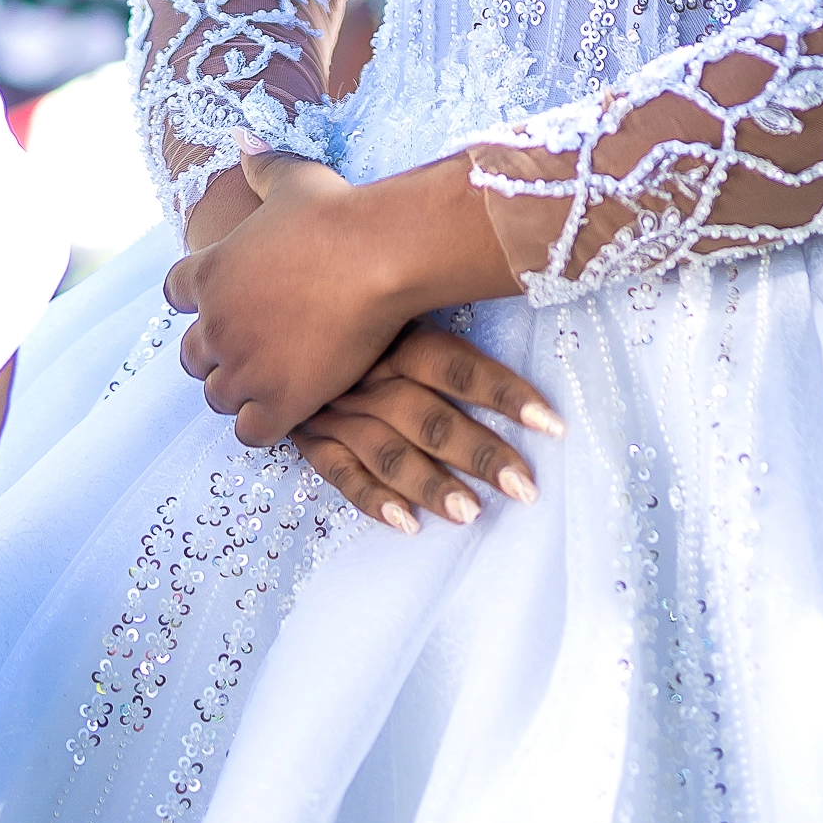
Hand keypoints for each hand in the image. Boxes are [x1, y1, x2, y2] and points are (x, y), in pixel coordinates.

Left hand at [163, 147, 517, 445]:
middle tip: (252, 346)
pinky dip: (263, 423)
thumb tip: (242, 138)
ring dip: (238, 390)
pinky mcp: (281, 401)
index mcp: (210, 272)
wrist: (378, 255)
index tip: (225, 300)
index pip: (173, 294)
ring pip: (217, 396)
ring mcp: (245, 366)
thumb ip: (260, 166)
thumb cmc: (336, 212)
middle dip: (214, 352)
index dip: (197, 299)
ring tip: (270, 380)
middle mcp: (216, 323)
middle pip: (190, 354)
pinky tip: (289, 408)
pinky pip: (249, 432)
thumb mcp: (292, 180)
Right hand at [291, 322, 563, 532]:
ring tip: (472, 514)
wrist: (269, 309)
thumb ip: (440, 313)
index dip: (505, 394)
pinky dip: (373, 500)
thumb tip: (510, 298)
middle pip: (428, 417)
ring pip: (387, 451)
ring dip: (430, 484)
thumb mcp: (394, 300)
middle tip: (524, 487)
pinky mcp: (309, 436)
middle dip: (477, 453)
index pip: (456, 366)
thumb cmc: (352, 307)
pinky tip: (408, 524)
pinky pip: (339, 472)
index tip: (552, 424)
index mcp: (394, 336)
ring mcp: (334, 408)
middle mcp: (366, 374)